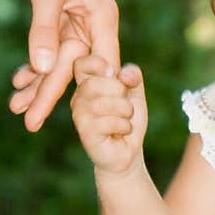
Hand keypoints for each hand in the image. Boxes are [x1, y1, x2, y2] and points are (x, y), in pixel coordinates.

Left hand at [7, 0, 119, 131]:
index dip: (87, 94)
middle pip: (74, 69)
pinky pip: (46, 48)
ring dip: (36, 83)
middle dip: (50, 94)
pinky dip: (32, 64)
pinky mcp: (54, 14)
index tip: (73, 120)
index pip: (100, 68)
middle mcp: (91, 23)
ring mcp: (73, 20)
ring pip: (57, 62)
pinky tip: (17, 82)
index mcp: (101, 18)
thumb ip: (46, 32)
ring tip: (15, 107)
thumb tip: (45, 69)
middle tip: (29, 122)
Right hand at [71, 53, 147, 179]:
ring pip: (105, 103)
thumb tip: (122, 74)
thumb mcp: (135, 92)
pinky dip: (124, 126)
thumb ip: (132, 75)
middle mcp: (79, 97)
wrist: (128, 151)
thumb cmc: (127, 119)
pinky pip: (109, 122)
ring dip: (125, 111)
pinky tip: (120, 133)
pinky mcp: (85, 132)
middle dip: (119, 91)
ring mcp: (80, 115)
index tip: (113, 73)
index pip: (81, 63)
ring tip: (125, 120)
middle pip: (96, 82)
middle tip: (124, 105)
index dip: (98, 64)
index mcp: (87, 83)